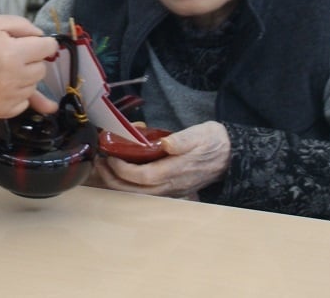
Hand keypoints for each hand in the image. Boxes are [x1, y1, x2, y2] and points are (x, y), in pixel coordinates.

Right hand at [0, 15, 58, 119]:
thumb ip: (23, 26)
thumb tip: (43, 38)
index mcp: (12, 53)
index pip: (48, 48)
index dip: (43, 43)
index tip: (36, 44)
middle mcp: (12, 78)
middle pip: (42, 69)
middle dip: (31, 60)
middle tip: (11, 55)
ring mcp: (6, 98)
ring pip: (33, 86)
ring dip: (24, 77)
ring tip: (2, 69)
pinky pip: (23, 104)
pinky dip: (17, 95)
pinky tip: (2, 85)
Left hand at [92, 121, 229, 198]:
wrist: (230, 156)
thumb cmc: (213, 142)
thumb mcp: (200, 134)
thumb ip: (182, 140)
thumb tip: (166, 143)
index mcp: (176, 171)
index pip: (143, 176)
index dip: (123, 169)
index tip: (111, 156)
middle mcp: (171, 186)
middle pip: (134, 191)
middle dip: (113, 179)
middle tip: (99, 162)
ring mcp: (170, 190)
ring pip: (137, 195)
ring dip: (117, 183)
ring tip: (104, 167)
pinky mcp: (169, 189)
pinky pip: (143, 193)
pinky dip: (127, 184)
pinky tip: (119, 172)